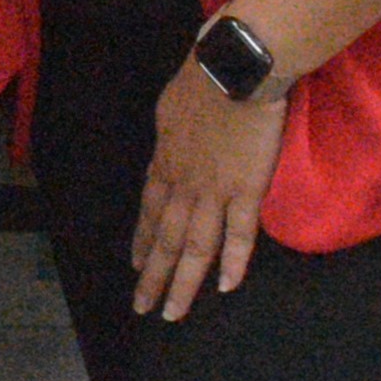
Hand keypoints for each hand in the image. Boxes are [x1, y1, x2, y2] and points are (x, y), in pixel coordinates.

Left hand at [133, 66, 284, 322]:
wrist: (233, 68)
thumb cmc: (202, 78)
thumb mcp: (170, 109)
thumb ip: (171, 137)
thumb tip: (171, 148)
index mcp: (165, 161)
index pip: (150, 210)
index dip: (142, 239)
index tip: (135, 264)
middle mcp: (183, 182)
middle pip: (165, 237)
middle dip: (152, 274)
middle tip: (142, 306)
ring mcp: (213, 189)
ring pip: (194, 246)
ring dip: (183, 282)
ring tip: (173, 313)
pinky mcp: (245, 189)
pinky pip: (238, 233)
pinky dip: (232, 262)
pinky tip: (226, 287)